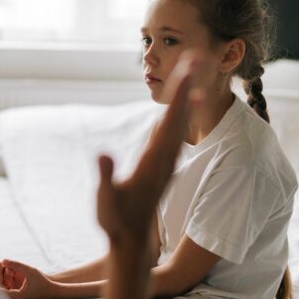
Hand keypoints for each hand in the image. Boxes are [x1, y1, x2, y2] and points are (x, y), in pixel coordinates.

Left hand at [0, 259, 55, 298]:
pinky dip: (6, 273)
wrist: (51, 290)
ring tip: (7, 264)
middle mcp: (11, 298)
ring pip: (0, 282)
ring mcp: (12, 294)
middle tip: (0, 261)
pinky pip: (5, 281)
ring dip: (2, 272)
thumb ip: (17, 265)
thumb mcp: (30, 271)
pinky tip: (10, 267)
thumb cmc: (42, 283)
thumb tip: (3, 260)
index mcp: (14, 297)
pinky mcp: (14, 291)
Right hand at [97, 55, 203, 244]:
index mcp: (153, 162)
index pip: (169, 123)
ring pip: (180, 124)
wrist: (132, 240)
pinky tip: (183, 107)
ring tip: (192, 74)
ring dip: (186, 98)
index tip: (187, 71)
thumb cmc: (115, 220)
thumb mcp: (106, 201)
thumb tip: (103, 154)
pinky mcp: (162, 165)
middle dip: (187, 87)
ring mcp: (165, 162)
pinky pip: (175, 134)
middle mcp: (165, 159)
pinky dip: (180, 115)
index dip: (178, 96)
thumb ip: (106, 178)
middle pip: (179, 117)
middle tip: (195, 57)